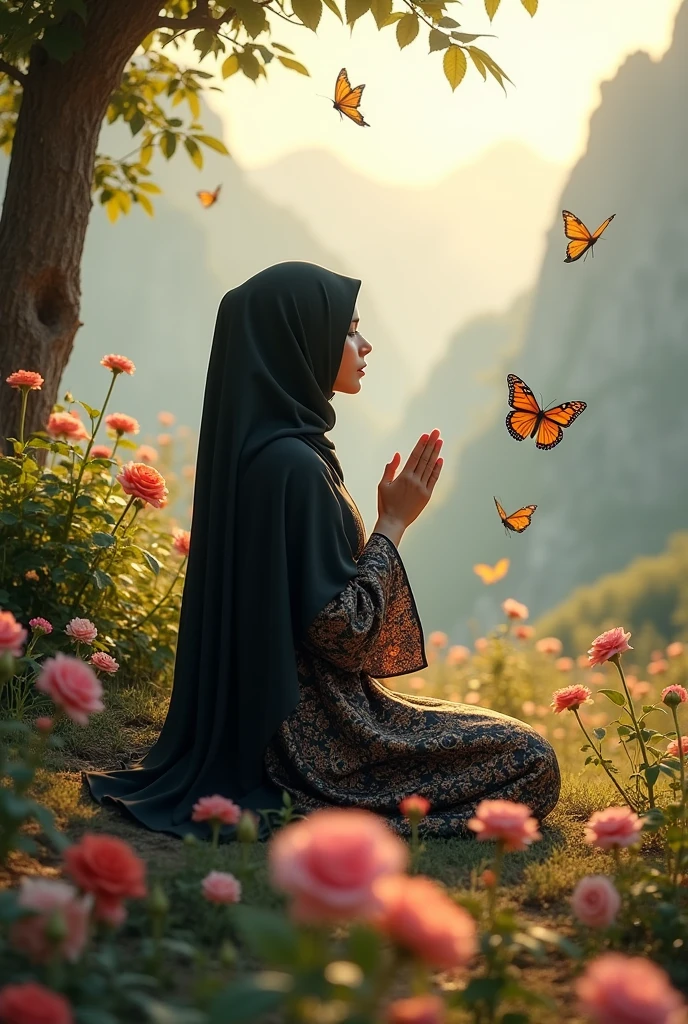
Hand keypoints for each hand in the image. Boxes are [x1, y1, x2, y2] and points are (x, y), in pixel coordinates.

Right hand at [374, 430, 442, 545]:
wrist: (393, 522)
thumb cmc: (386, 504)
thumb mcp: (383, 485)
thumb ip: (390, 469)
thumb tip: (398, 455)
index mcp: (403, 477)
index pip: (414, 456)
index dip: (421, 445)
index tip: (426, 435)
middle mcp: (414, 480)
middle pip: (425, 458)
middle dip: (431, 444)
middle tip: (436, 432)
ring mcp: (422, 488)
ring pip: (430, 467)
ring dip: (435, 453)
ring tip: (439, 441)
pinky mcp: (427, 495)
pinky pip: (433, 479)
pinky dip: (437, 469)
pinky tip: (440, 460)